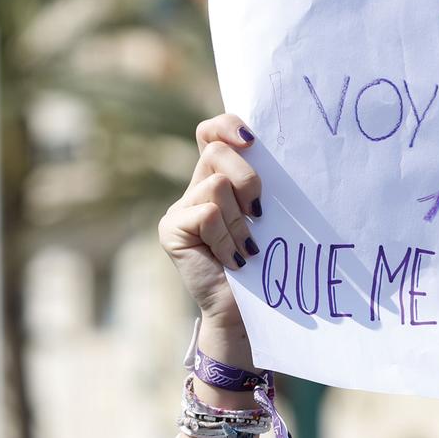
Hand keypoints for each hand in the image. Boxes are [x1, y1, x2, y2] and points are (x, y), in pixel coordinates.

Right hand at [158, 114, 263, 340]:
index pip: (212, 133)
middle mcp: (195, 189)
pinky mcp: (171, 229)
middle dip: (247, 179)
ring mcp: (179, 209)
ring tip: (244, 248)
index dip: (227, 126)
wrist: (246, 311)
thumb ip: (260, 185)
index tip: (252, 140)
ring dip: (239, 222)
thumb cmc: (265, 263)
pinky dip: (227, 238)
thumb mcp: (266, 216)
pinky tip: (231, 260)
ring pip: (216, 185)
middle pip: (216, 152)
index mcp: (218, 179)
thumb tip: (267, 152)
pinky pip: (208, 214)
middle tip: (258, 214)